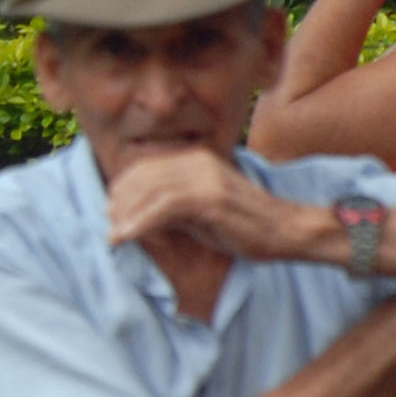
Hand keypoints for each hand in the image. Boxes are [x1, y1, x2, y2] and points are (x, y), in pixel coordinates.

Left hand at [101, 148, 320, 267]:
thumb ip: (170, 208)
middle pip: (143, 177)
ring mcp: (206, 177)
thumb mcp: (198, 212)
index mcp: (195, 160)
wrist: (286, 231)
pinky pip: (165, 207)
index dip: (123, 190)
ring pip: (151, 191)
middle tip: (109, 228)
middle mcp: (198, 161)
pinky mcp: (211, 197)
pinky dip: (141, 222)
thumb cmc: (243, 225)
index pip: (146, 169)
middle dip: (120, 204)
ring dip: (126, 215)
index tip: (111, 213)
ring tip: (113, 236)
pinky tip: (127, 236)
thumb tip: (132, 217)